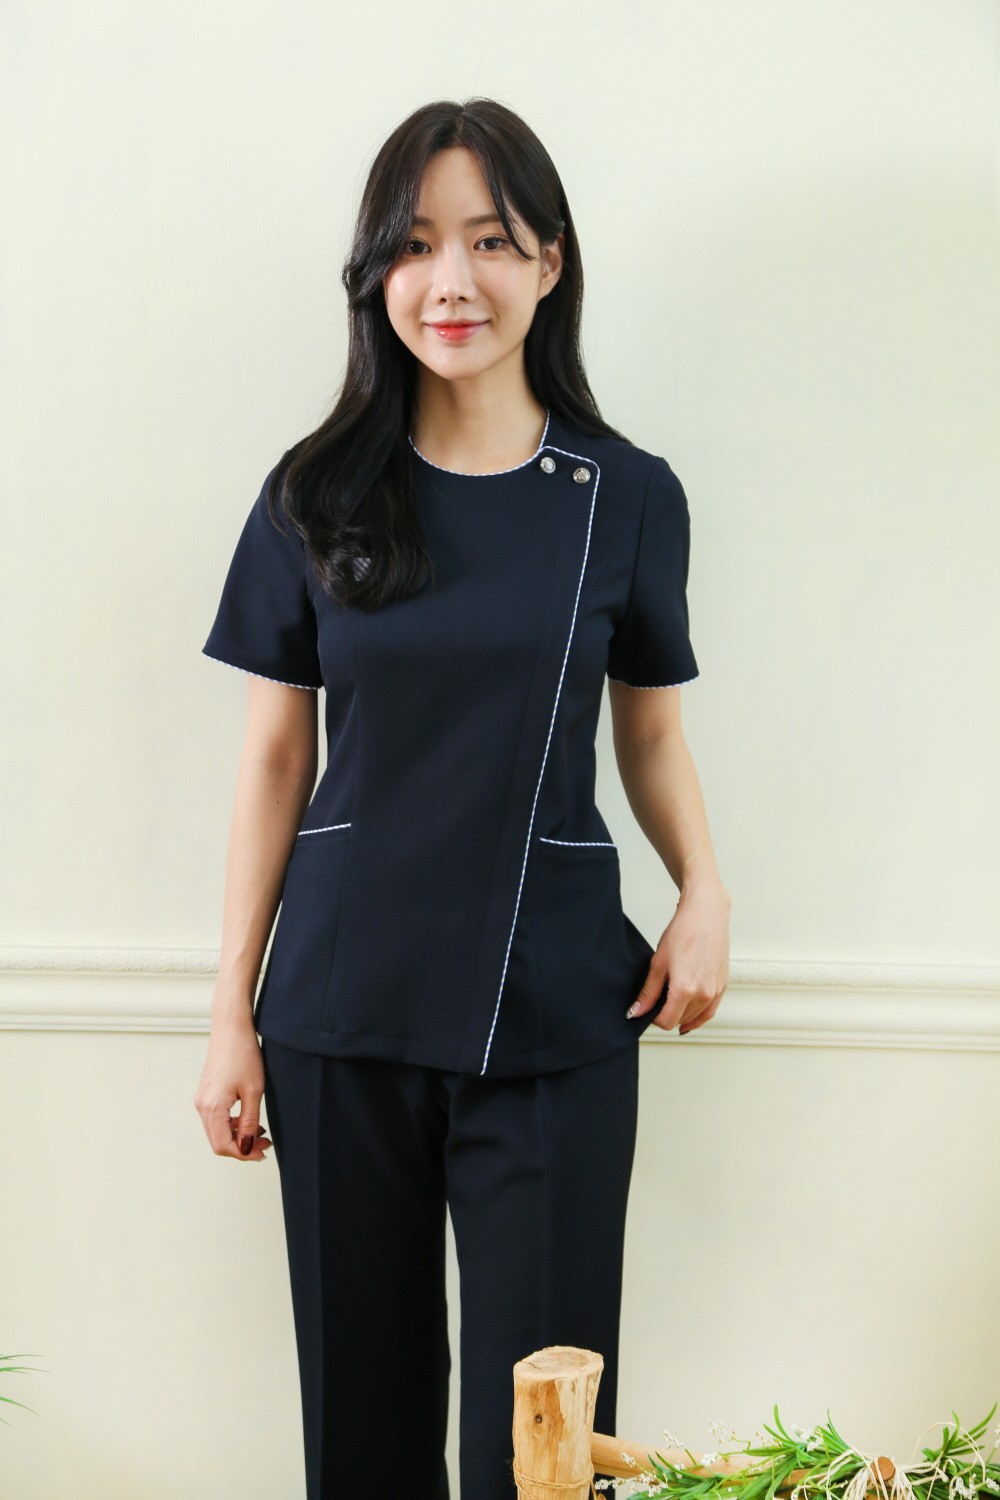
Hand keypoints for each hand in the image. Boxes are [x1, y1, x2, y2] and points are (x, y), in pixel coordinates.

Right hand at [193, 1015, 273, 1160]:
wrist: (231, 1028)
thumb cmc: (243, 1054)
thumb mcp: (254, 1090)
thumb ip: (250, 1122)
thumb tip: (247, 1145)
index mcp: (212, 1107)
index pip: (223, 1146)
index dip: (243, 1154)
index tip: (262, 1152)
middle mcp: (202, 1106)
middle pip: (218, 1141)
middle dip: (241, 1147)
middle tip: (265, 1144)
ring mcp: (201, 1099)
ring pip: (216, 1131)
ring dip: (237, 1136)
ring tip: (260, 1131)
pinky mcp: (205, 1094)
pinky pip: (215, 1119)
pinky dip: (231, 1125)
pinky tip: (247, 1119)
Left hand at [626, 882, 730, 1035]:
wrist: (706, 914)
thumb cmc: (684, 932)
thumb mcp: (659, 962)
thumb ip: (648, 992)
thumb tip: (636, 1011)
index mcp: (685, 989)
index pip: (667, 1021)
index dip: (654, 1018)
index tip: (648, 1008)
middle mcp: (703, 994)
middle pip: (680, 1020)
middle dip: (666, 1014)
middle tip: (657, 1001)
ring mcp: (715, 991)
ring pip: (694, 1017)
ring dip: (681, 1014)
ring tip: (671, 1000)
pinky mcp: (722, 986)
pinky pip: (710, 1012)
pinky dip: (698, 1017)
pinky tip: (689, 1018)